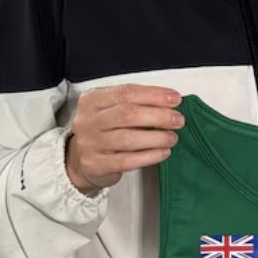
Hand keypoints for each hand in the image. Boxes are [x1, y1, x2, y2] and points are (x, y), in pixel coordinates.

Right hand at [65, 84, 183, 193]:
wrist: (80, 159)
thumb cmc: (104, 129)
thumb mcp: (112, 109)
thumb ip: (137, 103)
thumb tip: (170, 102)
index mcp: (93, 100)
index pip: (126, 92)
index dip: (154, 95)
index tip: (175, 99)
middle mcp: (89, 120)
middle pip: (127, 114)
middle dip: (158, 116)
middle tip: (178, 120)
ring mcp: (90, 144)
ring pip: (128, 139)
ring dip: (156, 138)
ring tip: (172, 137)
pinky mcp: (96, 165)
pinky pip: (127, 161)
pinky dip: (150, 156)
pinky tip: (163, 152)